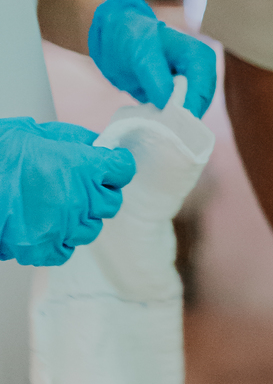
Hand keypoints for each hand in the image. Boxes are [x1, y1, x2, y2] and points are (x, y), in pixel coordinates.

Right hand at [0, 117, 135, 264]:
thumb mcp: (38, 132)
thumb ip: (75, 141)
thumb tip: (97, 147)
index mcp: (83, 166)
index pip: (123, 169)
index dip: (116, 165)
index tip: (110, 164)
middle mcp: (80, 199)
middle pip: (111, 201)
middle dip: (99, 192)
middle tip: (78, 185)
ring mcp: (64, 227)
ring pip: (92, 228)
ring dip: (80, 218)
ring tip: (55, 206)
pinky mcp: (44, 248)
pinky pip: (66, 250)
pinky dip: (59, 240)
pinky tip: (45, 226)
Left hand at [87, 0, 217, 117]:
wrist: (116, 39)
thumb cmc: (132, 38)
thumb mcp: (141, 54)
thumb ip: (156, 78)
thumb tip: (168, 103)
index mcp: (200, 58)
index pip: (202, 90)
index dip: (188, 109)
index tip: (170, 125)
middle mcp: (201, 74)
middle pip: (199, 105)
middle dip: (183, 118)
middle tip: (162, 131)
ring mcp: (191, 87)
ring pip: (191, 114)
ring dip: (175, 122)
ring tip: (156, 128)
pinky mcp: (178, 98)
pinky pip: (178, 116)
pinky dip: (167, 122)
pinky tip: (154, 124)